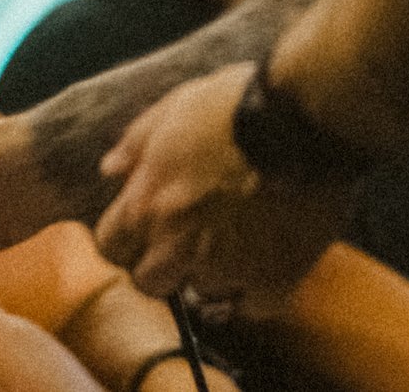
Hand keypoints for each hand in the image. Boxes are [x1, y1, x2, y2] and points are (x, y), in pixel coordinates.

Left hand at [92, 64, 353, 311]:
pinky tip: (265, 263)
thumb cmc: (231, 104)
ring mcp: (225, 265)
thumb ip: (135, 144)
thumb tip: (110, 170)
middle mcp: (177, 242)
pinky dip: (256, 290)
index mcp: (147, 201)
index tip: (143, 231)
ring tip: (234, 242)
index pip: (111, 247)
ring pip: (203, 292)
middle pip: (149, 282)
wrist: (298, 119)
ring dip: (213, 273)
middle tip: (185, 245)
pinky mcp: (273, 277)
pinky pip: (254, 305)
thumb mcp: (172, 108)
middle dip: (161, 267)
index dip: (125, 241)